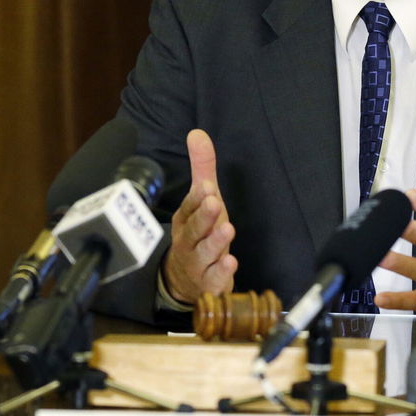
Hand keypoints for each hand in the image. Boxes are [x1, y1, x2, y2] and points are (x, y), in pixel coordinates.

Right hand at [162, 128, 237, 303]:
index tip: (207, 187)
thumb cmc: (199, 233)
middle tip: (215, 203)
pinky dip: (221, 272)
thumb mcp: (202, 201)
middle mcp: (188, 240)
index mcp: (185, 218)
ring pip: (204, 252)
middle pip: (194, 228)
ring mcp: (197, 262)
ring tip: (227, 230)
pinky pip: (212, 278)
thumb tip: (198, 133)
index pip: (189, 206)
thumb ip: (202, 168)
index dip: (197, 198)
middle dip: (204, 216)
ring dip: (215, 242)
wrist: (185, 281)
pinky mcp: (208, 282)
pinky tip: (231, 262)